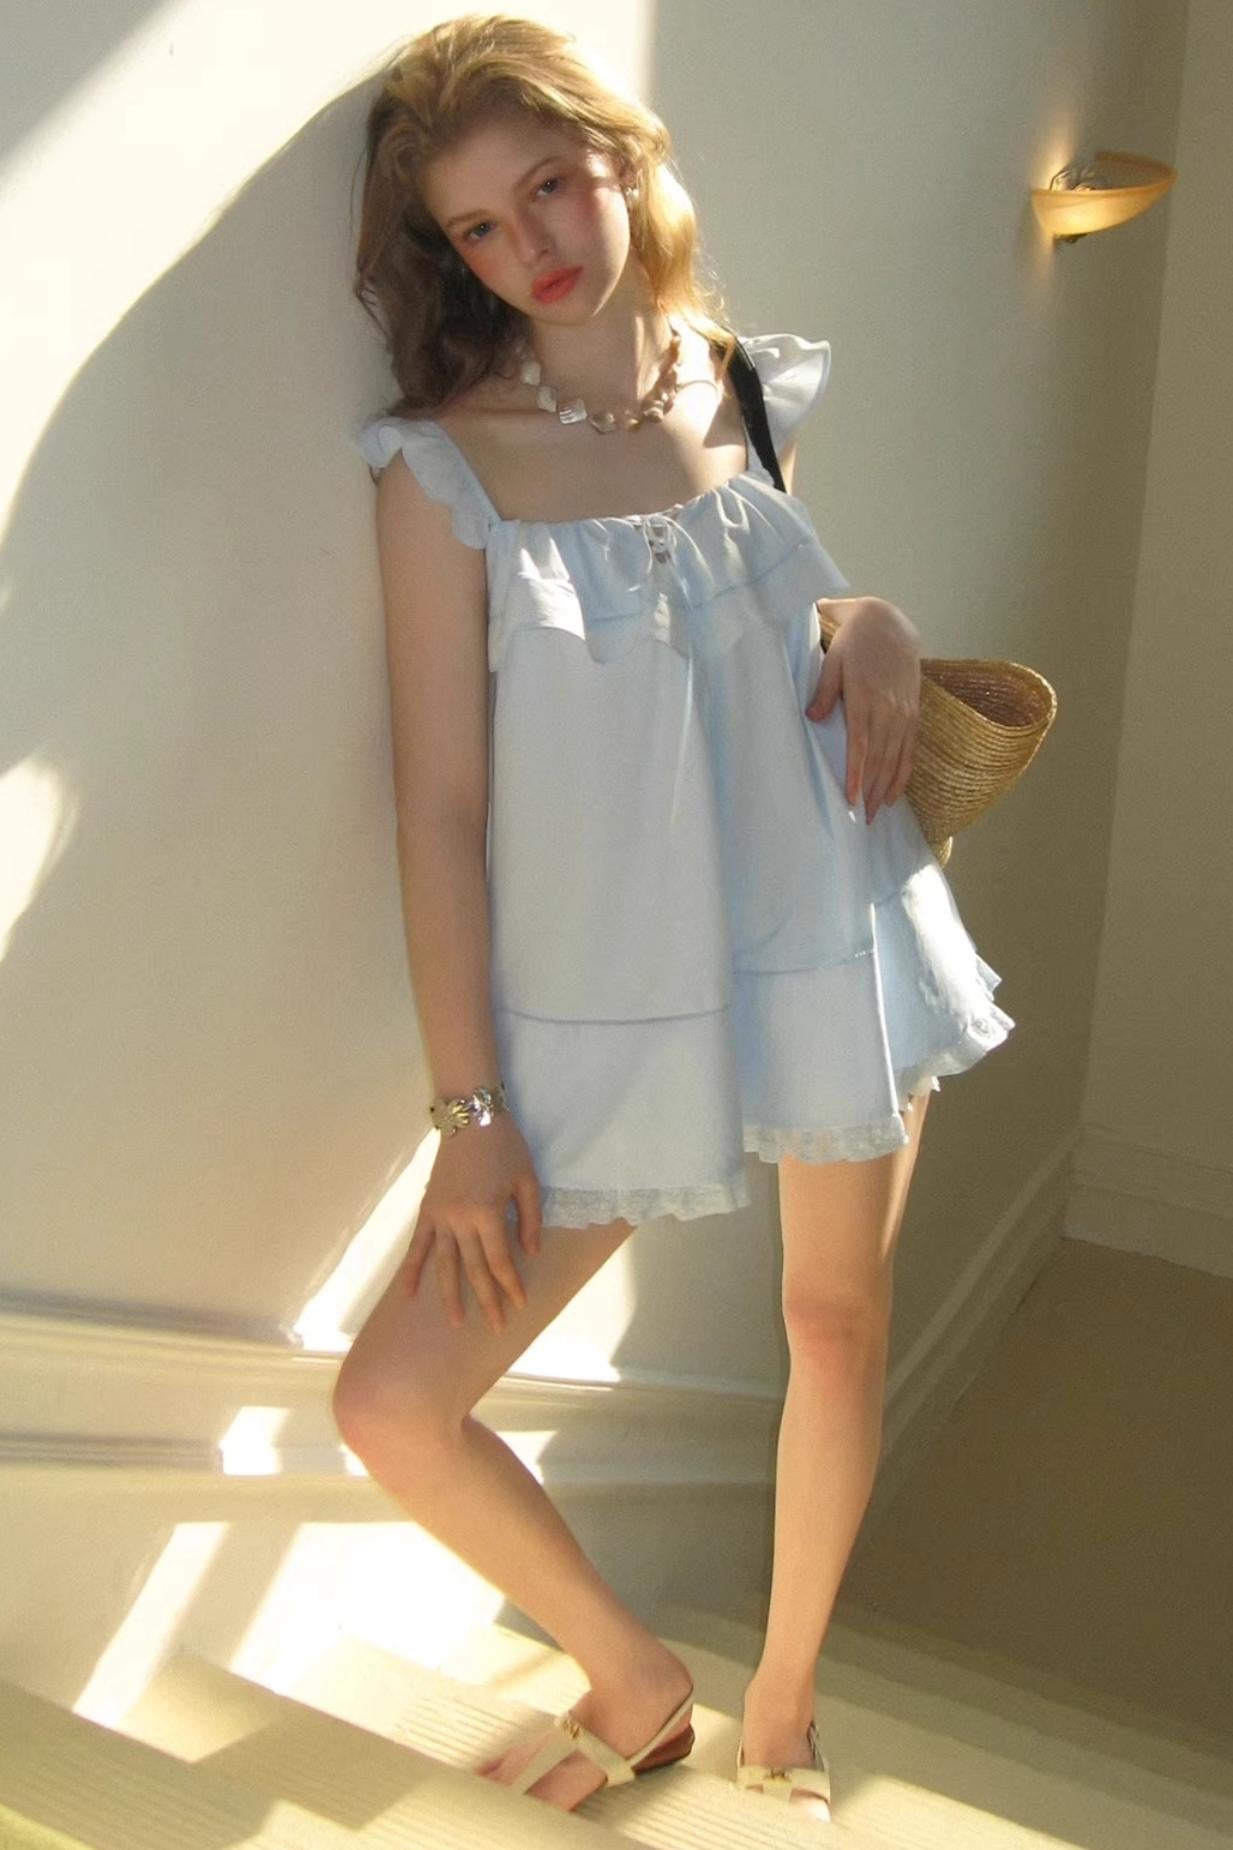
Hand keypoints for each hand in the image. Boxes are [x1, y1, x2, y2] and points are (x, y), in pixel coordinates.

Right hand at [404, 1113, 542, 1333]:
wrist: (469, 1118)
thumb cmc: (505, 1147)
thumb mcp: (528, 1181)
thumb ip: (530, 1220)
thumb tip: (529, 1254)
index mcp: (487, 1213)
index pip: (500, 1260)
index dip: (510, 1284)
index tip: (519, 1304)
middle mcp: (460, 1220)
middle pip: (473, 1269)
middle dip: (487, 1299)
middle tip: (497, 1326)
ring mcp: (439, 1217)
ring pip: (443, 1264)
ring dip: (449, 1294)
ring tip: (456, 1322)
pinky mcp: (427, 1210)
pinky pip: (417, 1246)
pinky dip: (411, 1270)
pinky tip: (408, 1294)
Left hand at [806, 599, 920, 823]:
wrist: (890, 623)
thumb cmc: (855, 641)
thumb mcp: (833, 659)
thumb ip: (824, 691)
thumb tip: (813, 719)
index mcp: (866, 698)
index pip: (861, 744)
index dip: (856, 773)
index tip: (850, 797)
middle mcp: (889, 710)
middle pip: (880, 759)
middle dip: (870, 791)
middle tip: (860, 820)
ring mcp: (904, 713)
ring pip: (896, 759)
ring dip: (886, 789)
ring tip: (875, 814)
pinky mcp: (913, 713)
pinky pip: (910, 750)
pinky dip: (902, 774)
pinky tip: (893, 794)